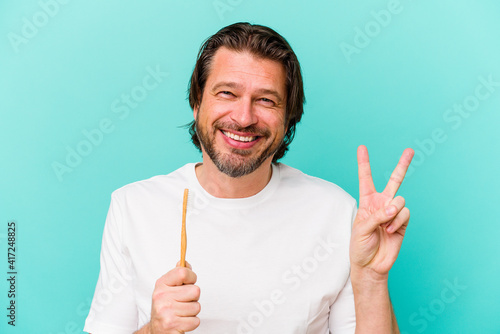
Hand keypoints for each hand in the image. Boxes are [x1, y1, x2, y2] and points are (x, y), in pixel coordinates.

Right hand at [149, 262, 200, 332]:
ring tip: (181, 312)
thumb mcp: (167, 288)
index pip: (183, 272)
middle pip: (195, 290)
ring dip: (192, 311)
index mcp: (161, 285)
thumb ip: (178, 275)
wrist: (156, 330)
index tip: (189, 282)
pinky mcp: (173, 325)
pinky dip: (191, 322)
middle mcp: (162, 297)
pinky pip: (196, 320)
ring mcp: (166, 311)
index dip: (191, 277)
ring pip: (197, 307)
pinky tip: (181, 321)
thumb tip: (185, 263)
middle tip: (183, 302)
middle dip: (193, 298)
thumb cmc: (165, 307)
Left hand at [350, 145, 413, 278]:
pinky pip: (405, 213)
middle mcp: (381, 203)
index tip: (362, 147)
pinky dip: (398, 222)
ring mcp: (393, 212)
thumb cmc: (360, 246)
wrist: (371, 265)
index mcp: (367, 201)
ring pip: (400, 200)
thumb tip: (394, 207)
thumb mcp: (361, 228)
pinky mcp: (403, 223)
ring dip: (392, 213)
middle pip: (394, 180)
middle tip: (410, 150)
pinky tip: (391, 231)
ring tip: (385, 226)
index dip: (364, 163)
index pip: (365, 179)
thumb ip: (377, 215)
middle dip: (402, 165)